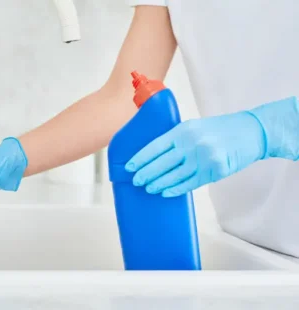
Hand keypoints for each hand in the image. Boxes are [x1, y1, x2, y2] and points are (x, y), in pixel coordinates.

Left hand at [124, 110, 265, 196]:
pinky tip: (166, 192)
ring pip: (174, 176)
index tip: (129, 167)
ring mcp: (203, 158)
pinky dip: (176, 189)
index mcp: (183, 130)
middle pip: (161, 163)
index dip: (140, 158)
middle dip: (146, 174)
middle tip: (136, 181)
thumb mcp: (194, 126)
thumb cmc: (220, 129)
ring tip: (149, 188)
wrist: (252, 132)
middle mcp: (191, 143)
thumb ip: (176, 139)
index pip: (155, 146)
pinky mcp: (214, 170)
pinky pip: (190, 183)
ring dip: (159, 184)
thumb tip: (154, 156)